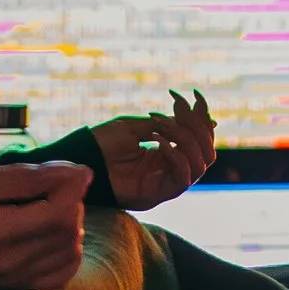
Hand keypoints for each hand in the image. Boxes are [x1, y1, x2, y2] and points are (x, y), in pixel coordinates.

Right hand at [0, 157, 90, 289]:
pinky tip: (53, 235)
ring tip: (52, 209)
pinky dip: (68, 252)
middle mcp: (6, 263)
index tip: (73, 171)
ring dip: (72, 226)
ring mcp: (13, 281)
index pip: (57, 213)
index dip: (74, 189)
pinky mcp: (18, 289)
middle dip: (73, 203)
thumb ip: (27, 177)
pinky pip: (62, 274)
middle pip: (67, 232)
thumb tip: (80, 174)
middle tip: (56, 188)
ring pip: (70, 253)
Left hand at [90, 90, 216, 210]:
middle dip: (197, 127)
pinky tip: (158, 141)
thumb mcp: (138, 127)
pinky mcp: (159, 194)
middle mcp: (170, 170)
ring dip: (185, 139)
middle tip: (178, 108)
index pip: (199, 140)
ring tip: (160, 125)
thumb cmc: (103, 143)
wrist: (80, 159)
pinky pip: (183, 177)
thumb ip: (169, 125)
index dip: (201, 118)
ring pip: (200, 164)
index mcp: (166, 155)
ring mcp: (165, 184)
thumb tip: (208, 119)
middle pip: (206, 153)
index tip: (195, 95)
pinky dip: (176, 154)